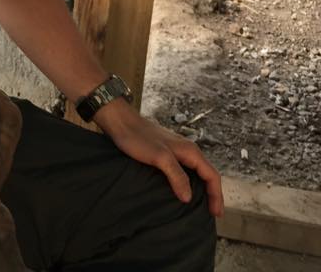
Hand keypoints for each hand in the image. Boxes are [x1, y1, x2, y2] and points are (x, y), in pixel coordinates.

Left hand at [94, 100, 223, 216]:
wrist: (121, 122)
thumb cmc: (139, 137)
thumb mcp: (160, 158)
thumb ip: (176, 176)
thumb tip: (188, 197)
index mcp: (191, 151)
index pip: (212, 176)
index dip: (216, 196)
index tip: (216, 214)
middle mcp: (187, 151)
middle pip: (207, 175)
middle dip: (212, 194)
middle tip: (212, 214)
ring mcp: (177, 152)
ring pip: (196, 173)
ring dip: (201, 189)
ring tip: (199, 206)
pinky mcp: (166, 154)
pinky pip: (184, 171)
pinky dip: (188, 183)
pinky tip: (181, 191)